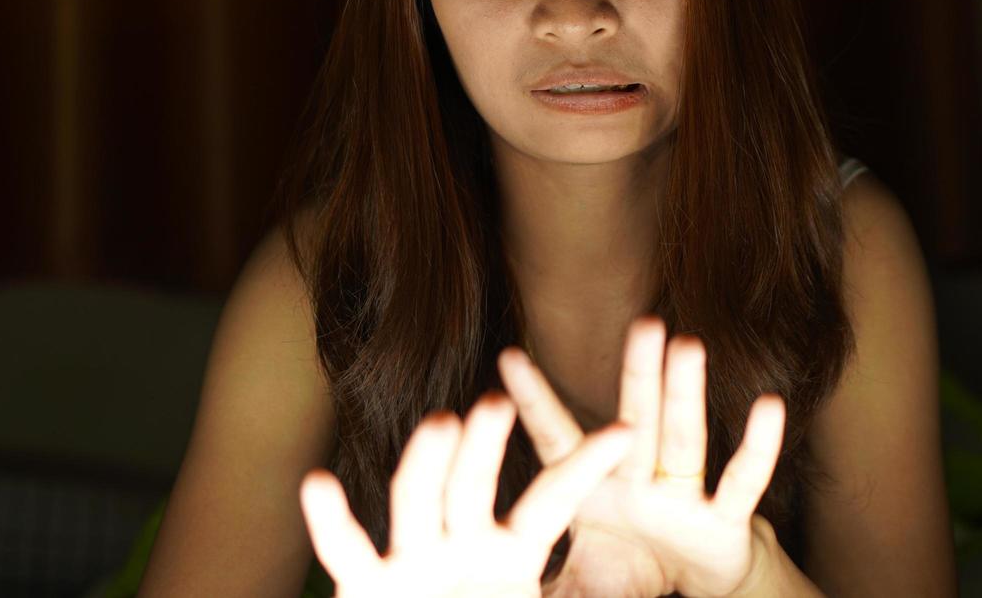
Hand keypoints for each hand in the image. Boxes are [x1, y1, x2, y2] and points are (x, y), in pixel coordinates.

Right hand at [298, 390, 634, 597]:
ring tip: (440, 424)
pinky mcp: (365, 585)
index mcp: (512, 551)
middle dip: (485, 446)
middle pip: (473, 483)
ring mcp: (411, 559)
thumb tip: (664, 595)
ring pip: (415, 501)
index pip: (552, 498)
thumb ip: (589, 595)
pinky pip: (344, 551)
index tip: (626, 432)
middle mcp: (459, 542)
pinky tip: (317, 484)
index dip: (584, 466)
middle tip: (499, 404)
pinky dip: (329, 522)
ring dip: (426, 464)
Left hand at [499, 317, 786, 597]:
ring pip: (684, 437)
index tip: (508, 357)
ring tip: (687, 344)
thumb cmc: (631, 570)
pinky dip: (757, 447)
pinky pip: (742, 480)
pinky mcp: (725, 520)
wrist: (692, 589)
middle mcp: (639, 482)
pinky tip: (767, 407)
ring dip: (685, 393)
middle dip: (638, 374)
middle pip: (636, 420)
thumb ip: (553, 575)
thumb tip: (500, 578)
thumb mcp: (583, 575)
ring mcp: (683, 497)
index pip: (559, 439)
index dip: (536, 401)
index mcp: (595, 490)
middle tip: (642, 323)